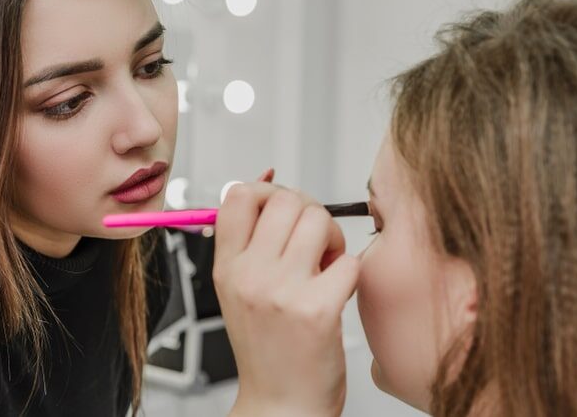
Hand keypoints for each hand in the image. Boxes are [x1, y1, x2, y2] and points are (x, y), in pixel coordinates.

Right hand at [214, 181, 359, 416]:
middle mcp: (248, 276)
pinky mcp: (317, 310)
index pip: (238, 195)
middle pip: (287, 200)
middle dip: (310, 213)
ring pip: (319, 220)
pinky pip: (348, 261)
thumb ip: (249, 241)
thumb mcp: (239, 291)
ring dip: (333, 239)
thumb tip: (266, 181)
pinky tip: (337, 293)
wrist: (282, 405)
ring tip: (326, 267)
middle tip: (314, 243)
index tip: (282, 211)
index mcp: (226, 267)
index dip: (268, 191)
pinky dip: (350, 273)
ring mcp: (281, 292)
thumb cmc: (268, 347)